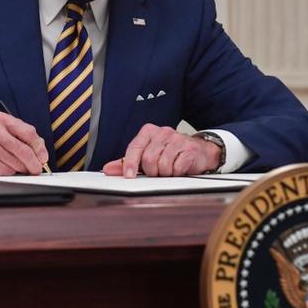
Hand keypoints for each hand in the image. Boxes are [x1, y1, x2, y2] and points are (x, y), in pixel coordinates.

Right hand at [0, 112, 48, 174]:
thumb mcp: (5, 133)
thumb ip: (23, 138)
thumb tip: (41, 153)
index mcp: (2, 119)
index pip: (29, 132)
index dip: (39, 148)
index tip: (43, 157)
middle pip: (24, 150)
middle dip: (34, 163)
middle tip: (37, 169)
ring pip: (17, 162)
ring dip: (22, 170)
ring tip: (17, 168)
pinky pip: (7, 170)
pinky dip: (10, 173)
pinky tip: (4, 169)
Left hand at [102, 124, 221, 177]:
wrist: (199, 151)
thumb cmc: (170, 153)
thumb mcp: (147, 155)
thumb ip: (126, 162)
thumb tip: (108, 169)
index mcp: (149, 131)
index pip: (135, 147)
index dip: (130, 163)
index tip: (129, 175)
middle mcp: (163, 132)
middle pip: (148, 159)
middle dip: (151, 171)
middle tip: (156, 171)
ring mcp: (178, 139)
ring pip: (162, 165)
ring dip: (164, 173)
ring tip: (168, 169)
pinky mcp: (190, 149)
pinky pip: (177, 168)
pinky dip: (176, 173)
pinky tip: (179, 168)